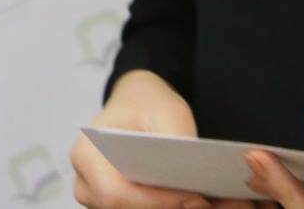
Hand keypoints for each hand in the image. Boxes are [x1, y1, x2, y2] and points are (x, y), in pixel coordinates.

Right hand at [72, 69, 238, 208]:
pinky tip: (202, 200)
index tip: (194, 198)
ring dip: (175, 208)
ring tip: (216, 202)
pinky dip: (173, 207)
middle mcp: (87, 185)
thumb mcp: (168, 111)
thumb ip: (176, 141)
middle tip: (210, 201)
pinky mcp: (120, 207)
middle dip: (172, 208)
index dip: (156, 202)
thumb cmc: (146, 105)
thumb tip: (190, 181)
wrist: (136, 105)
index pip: (115, 193)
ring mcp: (99, 201)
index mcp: (87, 154)